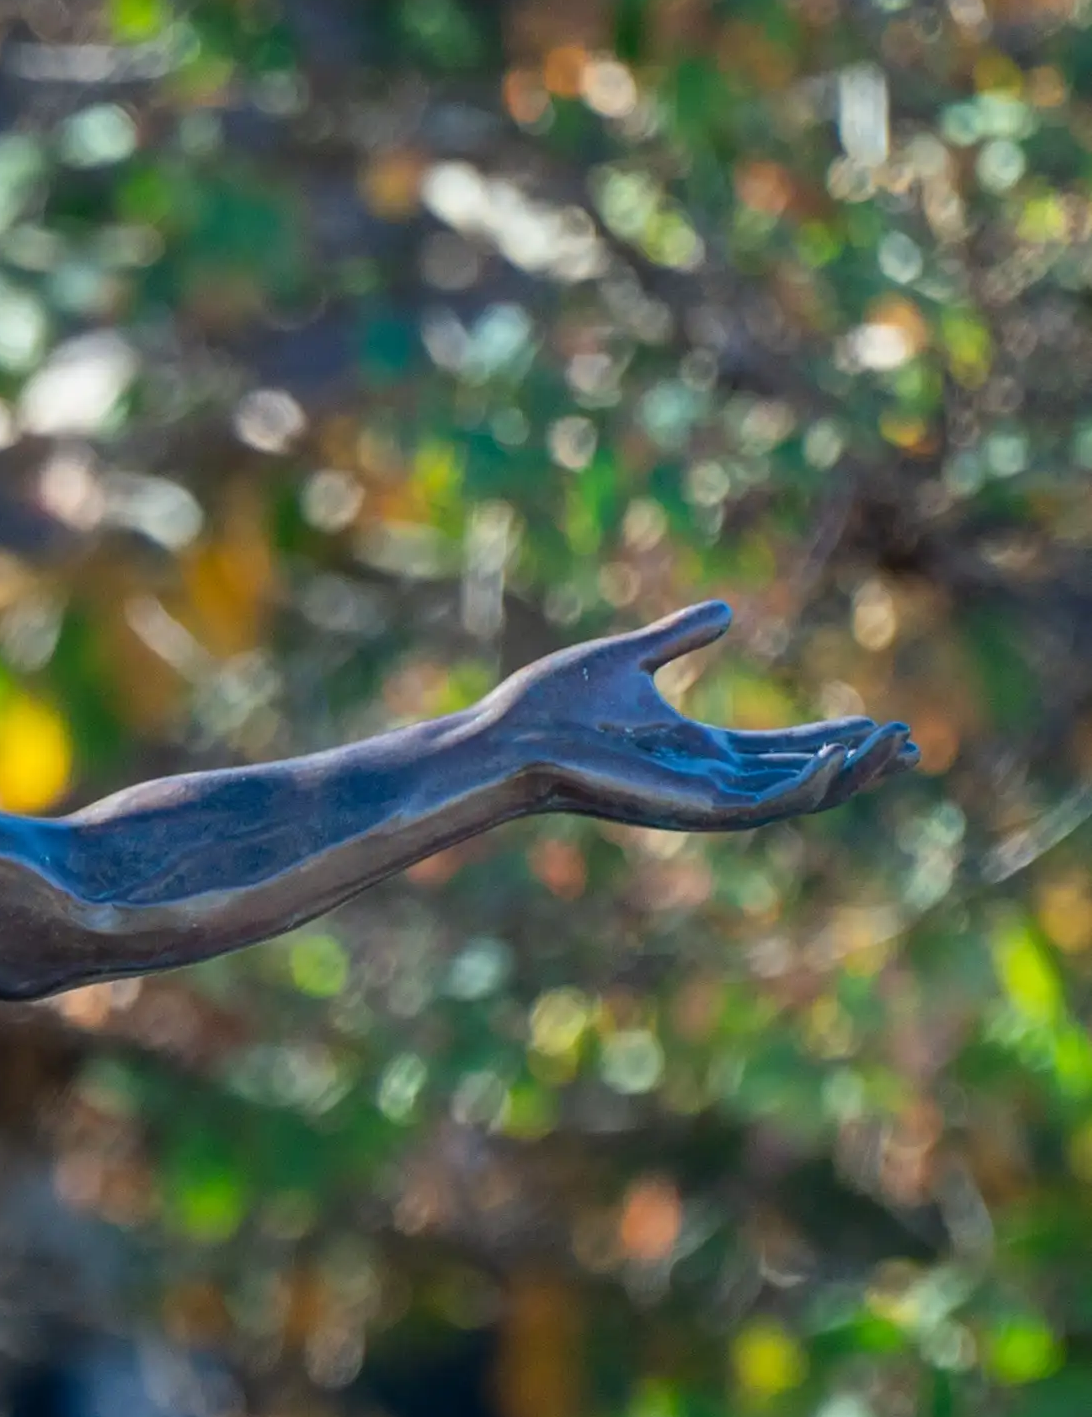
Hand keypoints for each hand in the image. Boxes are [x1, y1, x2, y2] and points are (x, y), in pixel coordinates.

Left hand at [486, 599, 914, 830]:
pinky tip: (845, 755)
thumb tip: (726, 610)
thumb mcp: (630, 657)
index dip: (830, 737)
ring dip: (851, 774)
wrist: (506, 736)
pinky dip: (808, 784)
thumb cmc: (549, 706)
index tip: (875, 720)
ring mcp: (698, 798)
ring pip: (795, 796)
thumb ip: (680, 638)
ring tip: (899, 745)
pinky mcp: (688, 806)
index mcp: (695, 750)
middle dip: (858, 764)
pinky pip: (764, 804)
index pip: (780, 749)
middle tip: (912, 744)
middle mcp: (704, 780)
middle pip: (800, 778)